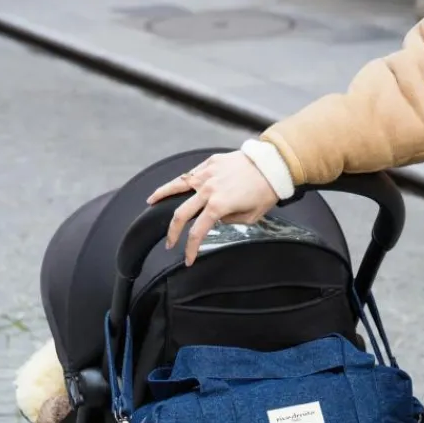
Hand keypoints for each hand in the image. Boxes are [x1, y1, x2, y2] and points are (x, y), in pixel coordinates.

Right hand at [147, 152, 278, 265]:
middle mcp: (207, 190)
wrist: (272, 165)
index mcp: (218, 206)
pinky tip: (174, 187)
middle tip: (170, 243)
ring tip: (151, 203)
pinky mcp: (209, 163)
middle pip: (180, 214)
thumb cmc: (264, 192)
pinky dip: (181, 182)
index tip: (188, 260)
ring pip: (177, 186)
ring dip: (161, 196)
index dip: (190, 249)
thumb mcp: (250, 218)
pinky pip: (191, 174)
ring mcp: (206, 174)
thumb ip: (228, 221)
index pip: (197, 232)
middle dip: (172, 232)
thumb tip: (215, 220)